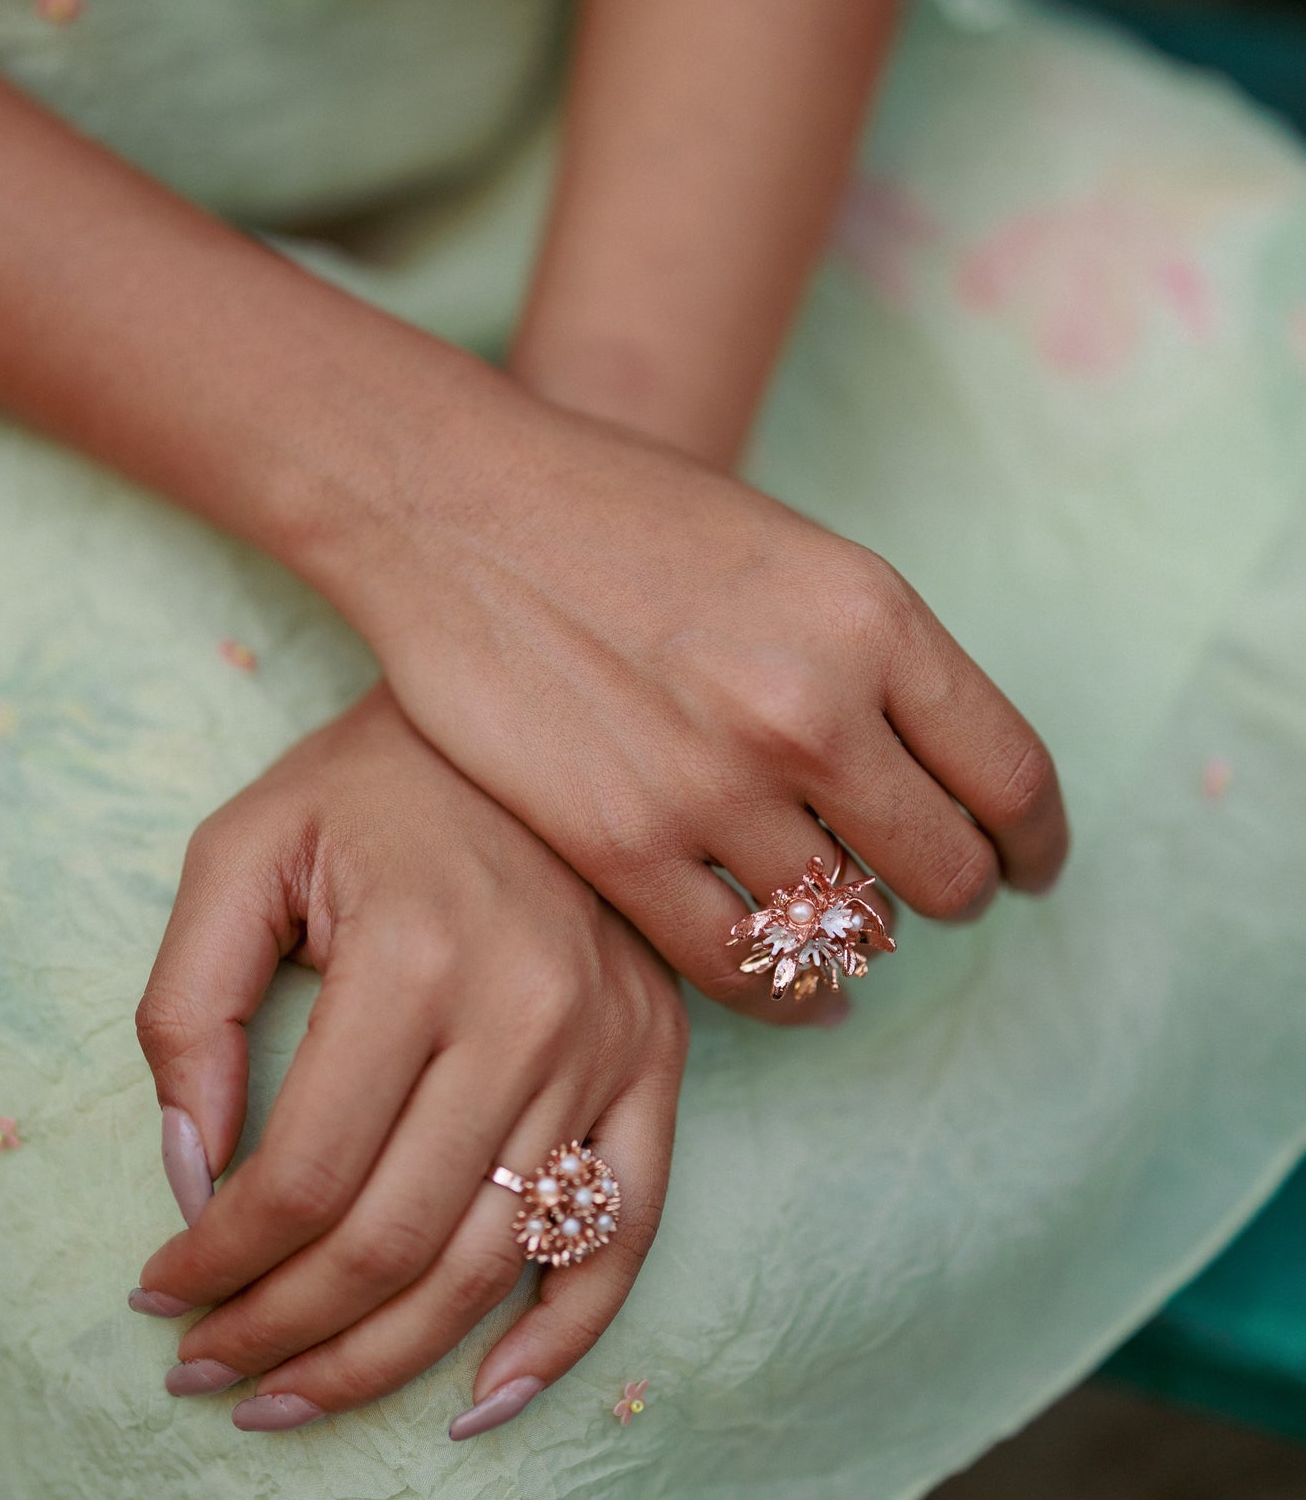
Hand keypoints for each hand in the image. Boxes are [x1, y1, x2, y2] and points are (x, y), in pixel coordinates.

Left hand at [132, 687, 686, 1433]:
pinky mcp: (658, 1058)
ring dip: (386, 1361)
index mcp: (417, 954)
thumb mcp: (238, 851)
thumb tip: (191, 1179)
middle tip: (205, 1370)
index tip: (157, 1296)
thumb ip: (186, 1011)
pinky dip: (559, 1336)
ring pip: (494, 1261)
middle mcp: (530, 1010)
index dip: (217, 1265)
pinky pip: (626, 1231)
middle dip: (281, 1334)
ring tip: (293, 1396)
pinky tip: (479, 1396)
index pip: (305, 1175)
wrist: (524, 713)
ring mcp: (610, 1041)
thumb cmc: (365, 782)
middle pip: (395, 1242)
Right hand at [338, 389, 1066, 1015]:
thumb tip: (947, 780)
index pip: (1011, 776)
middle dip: (955, 893)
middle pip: (948, 870)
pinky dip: (783, 994)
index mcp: (873, 618)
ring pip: (848, 930)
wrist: (465, 506)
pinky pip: (742, 969)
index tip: (1028, 865)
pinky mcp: (621, 847)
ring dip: (858, 939)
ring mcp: (713, 785)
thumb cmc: (632, 516)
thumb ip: (878, 661)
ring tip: (846, 930)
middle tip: (934, 897)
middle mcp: (810, 709)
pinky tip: (794, 990)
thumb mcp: (797, 555)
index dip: (1033, 842)